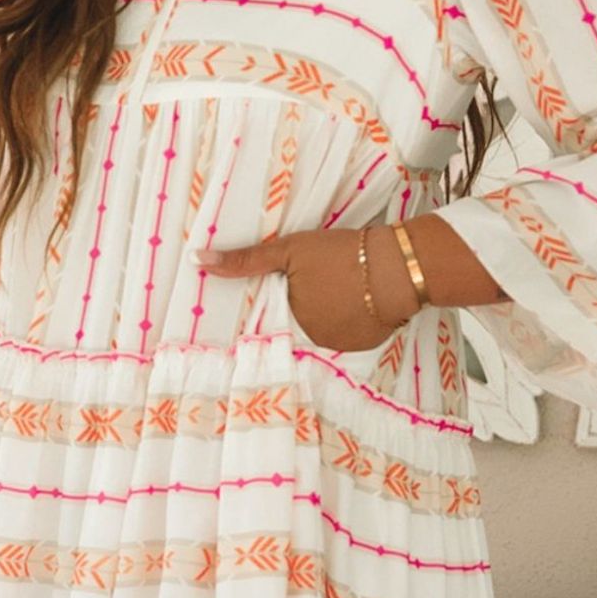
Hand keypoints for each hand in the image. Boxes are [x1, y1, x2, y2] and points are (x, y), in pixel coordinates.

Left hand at [192, 224, 422, 350]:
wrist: (399, 268)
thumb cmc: (341, 254)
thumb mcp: (290, 250)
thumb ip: (246, 261)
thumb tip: (197, 261)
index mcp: (286, 319)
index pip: (269, 314)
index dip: (278, 297)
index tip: (288, 284)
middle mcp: (308, 341)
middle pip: (296, 322)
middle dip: (304, 304)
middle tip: (322, 280)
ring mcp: (336, 347)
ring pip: (321, 329)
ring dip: (327, 313)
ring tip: (341, 287)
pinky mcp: (362, 347)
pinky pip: (346, 335)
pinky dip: (350, 321)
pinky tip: (358, 301)